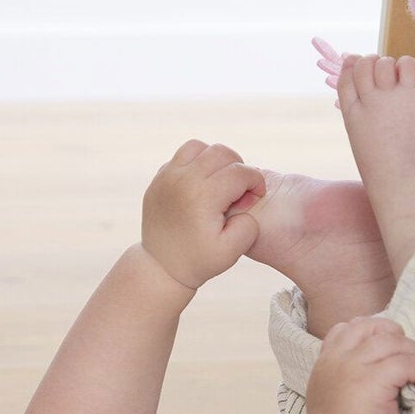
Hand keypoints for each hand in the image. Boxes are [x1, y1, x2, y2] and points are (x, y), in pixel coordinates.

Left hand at [141, 140, 265, 289]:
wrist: (160, 266)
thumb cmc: (198, 261)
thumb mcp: (231, 252)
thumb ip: (249, 226)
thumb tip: (247, 199)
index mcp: (203, 197)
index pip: (240, 172)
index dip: (256, 182)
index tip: (256, 196)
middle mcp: (183, 181)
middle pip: (221, 153)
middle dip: (238, 167)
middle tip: (239, 190)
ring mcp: (167, 177)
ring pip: (200, 147)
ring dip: (216, 160)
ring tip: (220, 181)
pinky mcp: (158, 178)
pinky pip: (182, 156)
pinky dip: (197, 163)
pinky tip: (202, 185)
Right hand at [304, 316, 414, 413]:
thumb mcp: (333, 397)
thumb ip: (346, 375)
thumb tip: (380, 363)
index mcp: (325, 363)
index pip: (349, 326)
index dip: (375, 332)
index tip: (391, 352)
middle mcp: (337, 360)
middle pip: (375, 327)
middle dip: (399, 339)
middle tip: (411, 363)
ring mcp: (353, 368)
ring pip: (395, 342)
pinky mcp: (373, 381)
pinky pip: (407, 362)